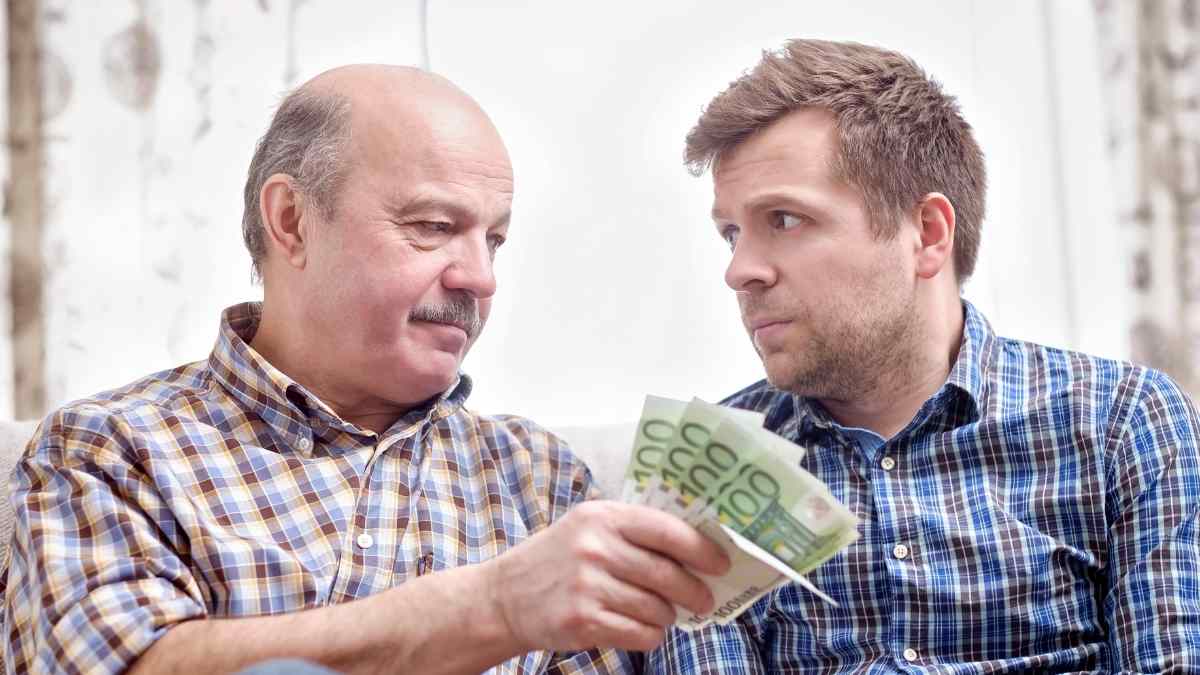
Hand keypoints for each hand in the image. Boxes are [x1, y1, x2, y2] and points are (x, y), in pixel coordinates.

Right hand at [484, 500, 730, 652]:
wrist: (505, 596)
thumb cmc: (557, 559)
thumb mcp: (588, 525)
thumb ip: (633, 529)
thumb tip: (696, 546)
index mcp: (603, 517)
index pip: (667, 530)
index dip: (702, 549)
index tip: (721, 563)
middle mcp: (596, 548)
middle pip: (668, 574)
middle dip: (695, 592)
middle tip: (704, 600)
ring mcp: (588, 586)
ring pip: (657, 608)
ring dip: (668, 616)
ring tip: (661, 613)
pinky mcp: (583, 621)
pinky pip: (641, 634)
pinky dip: (651, 635)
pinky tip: (644, 629)